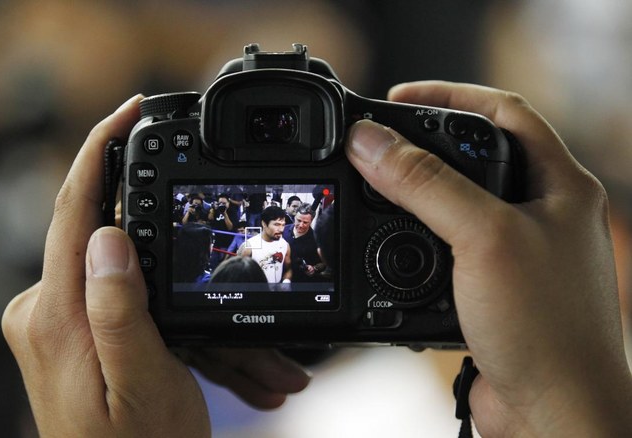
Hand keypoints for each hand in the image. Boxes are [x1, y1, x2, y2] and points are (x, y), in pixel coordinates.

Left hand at [2, 96, 309, 436]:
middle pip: (112, 239)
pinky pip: (129, 299)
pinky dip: (176, 316)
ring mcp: (62, 321)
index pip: (74, 210)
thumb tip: (108, 234)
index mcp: (58, 317)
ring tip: (258, 363)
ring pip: (132, 276)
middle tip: (222, 256)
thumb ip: (118, 309)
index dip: (101, 152)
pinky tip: (222, 355)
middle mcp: (49, 311)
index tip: (128, 110)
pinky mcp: (78, 330)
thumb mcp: (142, 383)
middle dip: (176, 242)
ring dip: (192, 300)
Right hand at [346, 81, 631, 436]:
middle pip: (476, 154)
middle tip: (379, 142)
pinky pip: (446, 246)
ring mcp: (516, 251)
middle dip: (425, 142)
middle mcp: (541, 213)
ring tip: (377, 186)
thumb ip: (425, 184)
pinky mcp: (490, 286)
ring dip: (416, 192)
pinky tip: (391, 243)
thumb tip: (372, 142)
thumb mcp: (483, 238)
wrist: (553, 414)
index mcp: (560, 186)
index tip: (398, 98)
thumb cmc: (547, 330)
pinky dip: (414, 238)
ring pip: (457, 202)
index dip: (451, 94)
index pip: (505, 112)